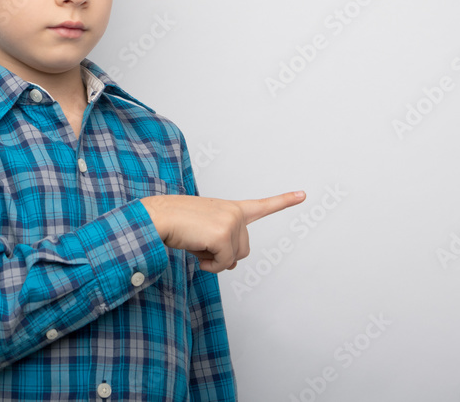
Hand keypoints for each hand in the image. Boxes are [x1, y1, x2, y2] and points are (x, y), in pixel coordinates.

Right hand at [139, 191, 305, 272]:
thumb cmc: (176, 224)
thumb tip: (233, 264)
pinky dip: (209, 265)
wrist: (157, 217)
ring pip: (234, 259)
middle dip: (224, 255)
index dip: (283, 201)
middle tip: (201, 243)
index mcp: (230, 208)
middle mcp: (235, 212)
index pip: (261, 206)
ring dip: (215, 260)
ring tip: (196, 243)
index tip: (303, 195)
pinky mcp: (223, 235)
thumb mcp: (204, 233)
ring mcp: (231, 222)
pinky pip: (223, 264)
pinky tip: (195, 250)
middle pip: (244, 250)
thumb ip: (223, 244)